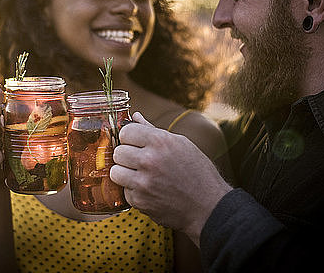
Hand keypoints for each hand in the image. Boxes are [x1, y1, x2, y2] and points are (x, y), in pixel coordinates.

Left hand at [110, 112, 231, 245]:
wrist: (208, 207)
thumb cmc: (198, 173)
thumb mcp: (181, 144)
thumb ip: (153, 130)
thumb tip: (134, 116)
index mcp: (160, 141)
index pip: (125, 131)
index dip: (129, 137)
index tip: (135, 143)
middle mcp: (149, 160)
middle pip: (118, 152)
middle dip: (126, 156)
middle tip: (139, 161)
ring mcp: (143, 182)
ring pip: (115, 172)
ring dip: (125, 174)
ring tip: (141, 176)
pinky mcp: (140, 201)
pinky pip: (124, 191)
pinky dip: (133, 192)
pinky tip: (149, 190)